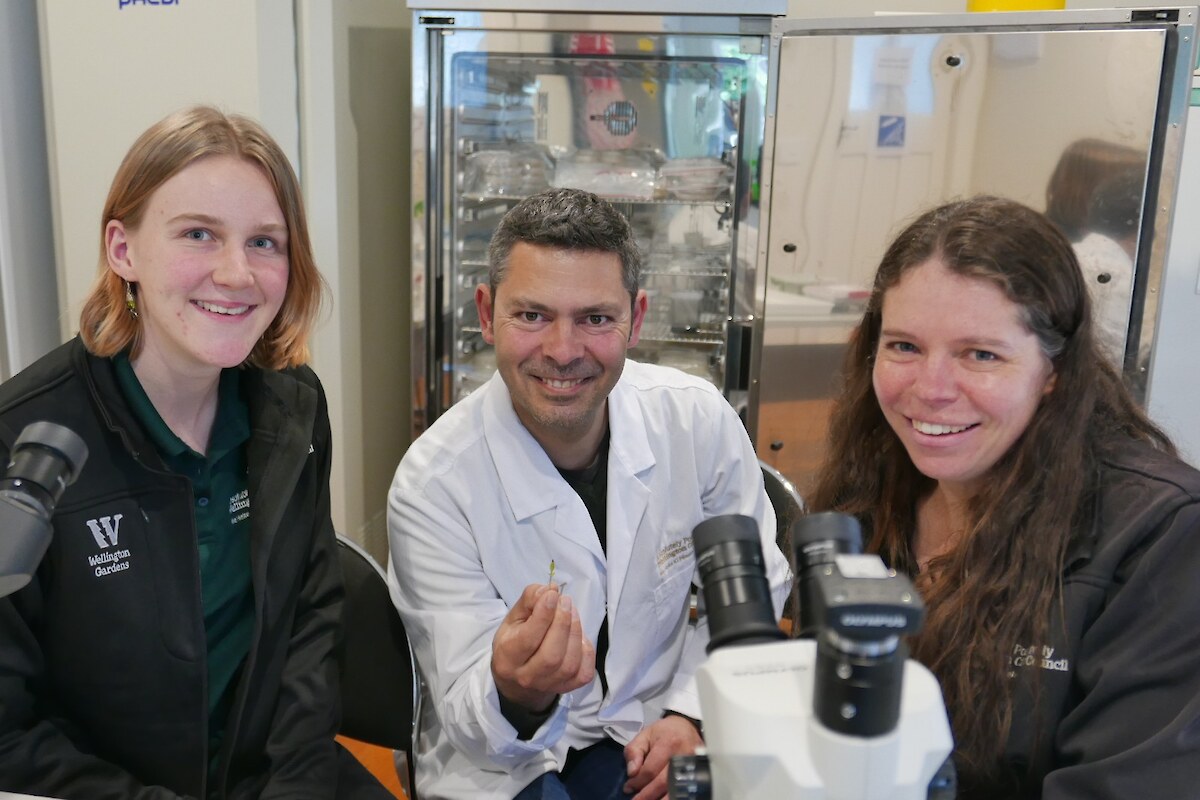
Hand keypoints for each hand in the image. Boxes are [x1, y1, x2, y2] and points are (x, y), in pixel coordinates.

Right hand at [491, 583, 595, 711]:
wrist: (517, 679)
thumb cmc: (515, 641)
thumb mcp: (513, 618)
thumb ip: (529, 600)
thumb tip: (550, 589)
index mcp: (508, 657)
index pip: (528, 638)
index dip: (544, 614)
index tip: (553, 594)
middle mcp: (526, 677)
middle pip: (551, 655)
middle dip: (562, 623)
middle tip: (565, 601)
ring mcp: (548, 686)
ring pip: (569, 664)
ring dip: (575, 633)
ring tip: (572, 613)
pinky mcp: (567, 688)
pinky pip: (584, 673)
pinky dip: (586, 651)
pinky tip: (578, 637)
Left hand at [623, 715, 703, 799]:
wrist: (687, 726)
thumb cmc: (664, 732)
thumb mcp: (644, 735)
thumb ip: (634, 752)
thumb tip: (632, 773)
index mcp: (668, 744)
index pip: (651, 770)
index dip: (638, 781)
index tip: (628, 787)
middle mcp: (683, 756)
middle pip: (664, 783)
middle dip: (648, 795)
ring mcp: (694, 766)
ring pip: (677, 790)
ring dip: (661, 799)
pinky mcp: (699, 773)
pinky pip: (686, 790)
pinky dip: (674, 796)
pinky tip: (663, 797)